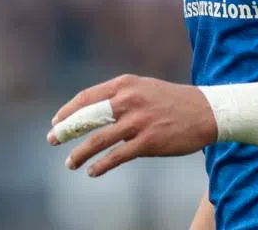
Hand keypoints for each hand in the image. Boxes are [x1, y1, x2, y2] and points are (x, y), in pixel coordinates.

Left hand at [47, 74, 216, 176]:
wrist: (206, 111)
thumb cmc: (172, 101)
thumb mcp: (144, 88)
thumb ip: (120, 96)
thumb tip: (94, 111)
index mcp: (125, 84)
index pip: (87, 97)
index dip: (68, 111)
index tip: (56, 121)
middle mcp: (129, 100)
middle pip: (87, 117)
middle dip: (65, 130)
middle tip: (51, 140)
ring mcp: (138, 121)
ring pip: (98, 139)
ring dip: (80, 153)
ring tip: (70, 163)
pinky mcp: (148, 141)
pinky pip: (117, 156)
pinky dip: (101, 165)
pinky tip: (92, 172)